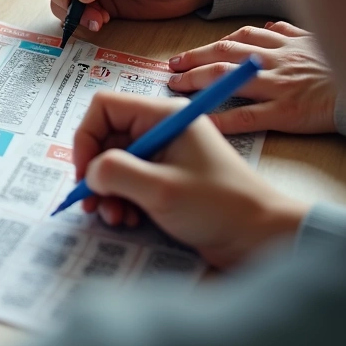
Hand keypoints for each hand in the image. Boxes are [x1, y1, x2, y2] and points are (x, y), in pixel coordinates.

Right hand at [74, 91, 309, 268]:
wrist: (261, 238)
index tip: (84, 172)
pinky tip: (128, 219)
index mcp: (164, 116)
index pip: (104, 107)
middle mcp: (162, 128)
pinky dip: (121, 200)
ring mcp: (165, 154)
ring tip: (114, 217)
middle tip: (92, 203)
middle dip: (95, 172)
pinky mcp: (167, 177)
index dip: (86, 137)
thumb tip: (90, 172)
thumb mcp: (161, 189)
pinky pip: (129, 181)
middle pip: (106, 138)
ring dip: (107, 191)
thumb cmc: (219, 207)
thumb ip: (116, 173)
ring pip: (114, 163)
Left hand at [168, 22, 337, 134]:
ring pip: (227, 77)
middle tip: (172, 66)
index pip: (241, 37)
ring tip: (176, 86)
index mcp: (286, 44)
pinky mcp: (285, 112)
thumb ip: (293, 33)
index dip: (213, 43)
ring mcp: (279, 86)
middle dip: (194, 57)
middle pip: (225, 53)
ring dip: (196, 79)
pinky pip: (245, 116)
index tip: (194, 51)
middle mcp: (277, 61)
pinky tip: (199, 121)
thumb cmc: (344, 67)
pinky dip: (218, 119)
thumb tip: (273, 25)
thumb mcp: (319, 42)